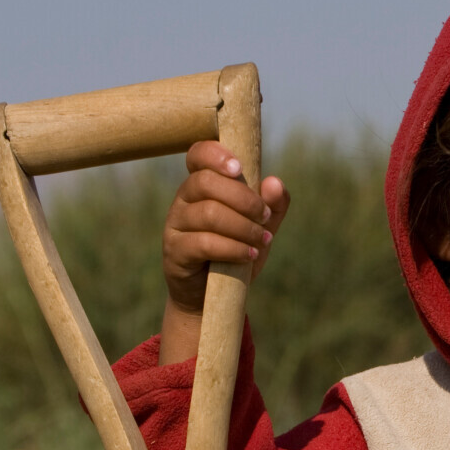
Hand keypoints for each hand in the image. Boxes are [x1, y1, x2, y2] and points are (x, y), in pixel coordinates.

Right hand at [158, 141, 289, 363]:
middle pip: (206, 182)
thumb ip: (271, 206)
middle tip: (264, 217)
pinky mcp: (175, 251)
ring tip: (262, 240)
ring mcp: (175, 225)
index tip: (239, 169)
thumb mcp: (260, 228)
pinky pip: (204, 243)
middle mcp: (183, 200)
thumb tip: (274, 182)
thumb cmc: (235, 253)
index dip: (215, 154)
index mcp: (202, 185)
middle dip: (243, 199)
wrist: (213, 295)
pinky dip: (233, 248)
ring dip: (243, 226)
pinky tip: (249, 255)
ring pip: (208, 213)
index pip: (197, 154)